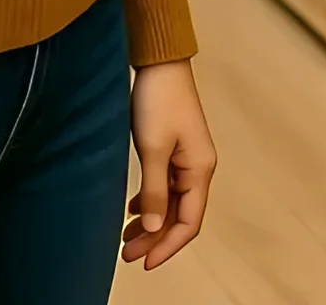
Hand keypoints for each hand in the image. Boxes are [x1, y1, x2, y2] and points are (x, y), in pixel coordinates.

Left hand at [123, 58, 215, 269]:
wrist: (160, 63)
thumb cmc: (159, 101)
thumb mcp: (153, 149)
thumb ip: (156, 192)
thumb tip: (156, 229)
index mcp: (200, 168)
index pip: (189, 222)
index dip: (167, 247)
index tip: (143, 264)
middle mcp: (198, 167)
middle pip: (180, 215)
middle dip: (155, 239)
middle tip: (126, 254)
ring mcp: (186, 158)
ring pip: (171, 203)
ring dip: (151, 223)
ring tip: (125, 238)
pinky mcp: (174, 149)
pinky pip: (166, 186)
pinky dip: (151, 202)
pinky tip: (133, 209)